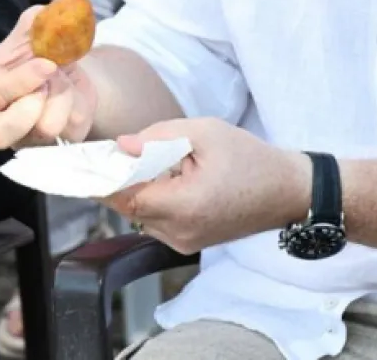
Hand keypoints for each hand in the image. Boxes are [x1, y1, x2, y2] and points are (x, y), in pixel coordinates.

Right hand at [0, 7, 98, 148]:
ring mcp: (26, 139)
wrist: (68, 68)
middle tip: (51, 77)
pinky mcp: (55, 146)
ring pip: (47, 128)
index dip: (23, 80)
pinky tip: (72, 94)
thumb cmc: (40, 49)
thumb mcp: (34, 28)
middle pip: (4, 132)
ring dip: (64, 96)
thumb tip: (52, 17)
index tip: (48, 65)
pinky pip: (72, 131)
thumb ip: (38, 20)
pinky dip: (79, 105)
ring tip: (63, 81)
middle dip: (36, 101)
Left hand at [103, 119, 311, 254]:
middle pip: (130, 206)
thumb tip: (122, 145)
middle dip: (124, 178)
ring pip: (141, 215)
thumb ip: (160, 135)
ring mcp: (183, 243)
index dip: (106, 176)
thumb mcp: (206, 132)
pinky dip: (155, 200)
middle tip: (127, 151)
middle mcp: (179, 232)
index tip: (90, 158)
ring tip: (162, 164)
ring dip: (141, 189)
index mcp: (183, 206)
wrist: (286, 191)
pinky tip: (173, 180)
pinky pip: (157, 221)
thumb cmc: (250, 159)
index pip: (125, 196)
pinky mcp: (188, 244)